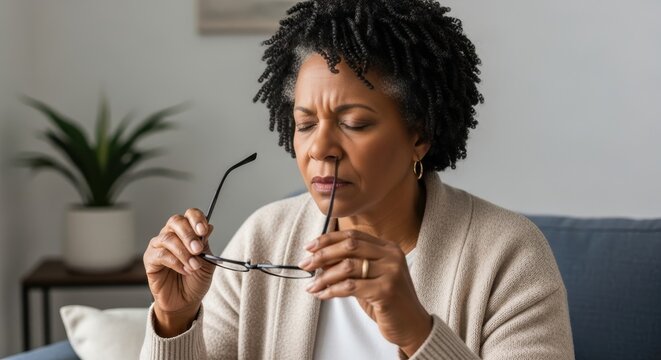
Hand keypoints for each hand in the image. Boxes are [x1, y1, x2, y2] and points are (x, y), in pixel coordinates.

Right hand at [143, 208, 215, 336]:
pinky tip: (184, 270)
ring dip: (184, 252)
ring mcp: (159, 246)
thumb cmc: (196, 280)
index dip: (196, 219)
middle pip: (176, 222)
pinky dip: (175, 262)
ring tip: (194, 266)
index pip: (189, 215)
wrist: (186, 301)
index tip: (204, 230)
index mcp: (187, 231)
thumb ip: (206, 244)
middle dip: (189, 234)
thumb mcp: (208, 261)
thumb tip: (209, 227)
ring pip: (168, 238)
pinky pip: (161, 254)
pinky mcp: (150, 259)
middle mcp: (171, 235)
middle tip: (198, 249)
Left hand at [298, 230, 431, 355]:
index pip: (353, 235)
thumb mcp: (370, 277)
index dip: (329, 239)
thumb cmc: (387, 301)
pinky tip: (323, 295)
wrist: (411, 325)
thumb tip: (319, 260)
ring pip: (347, 266)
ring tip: (312, 286)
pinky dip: (332, 291)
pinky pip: (350, 286)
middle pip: (349, 246)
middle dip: (322, 254)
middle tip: (305, 264)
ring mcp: (391, 272)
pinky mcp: (386, 290)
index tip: (310, 246)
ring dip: (324, 276)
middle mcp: (391, 256)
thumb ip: (351, 266)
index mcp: (388, 248)